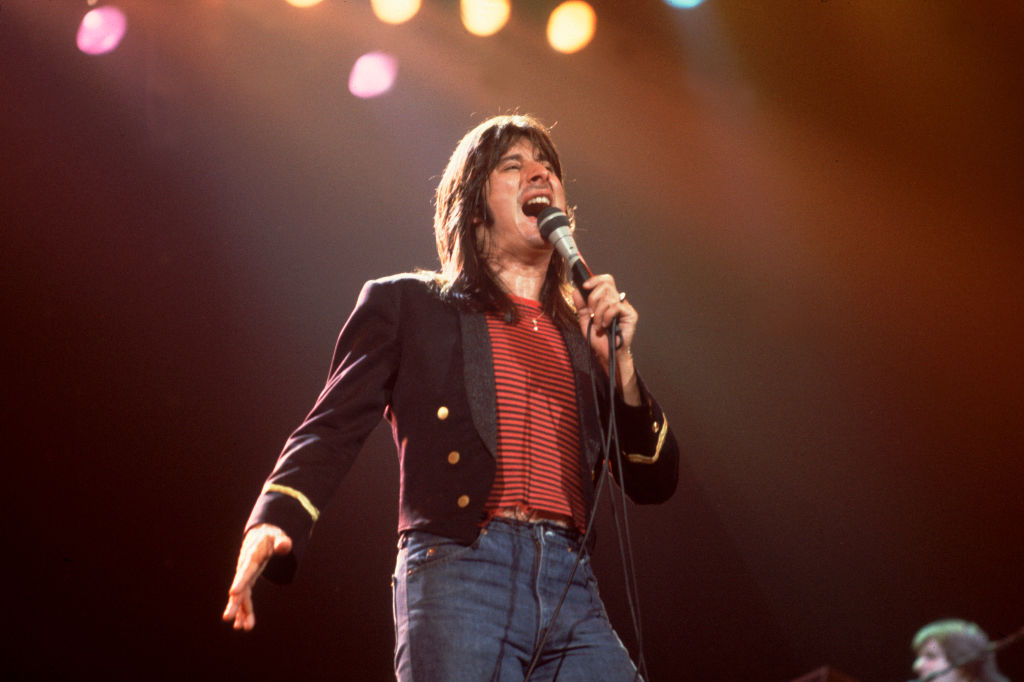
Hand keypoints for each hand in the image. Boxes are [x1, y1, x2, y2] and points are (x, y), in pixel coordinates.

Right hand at [222, 523, 291, 630]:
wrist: (261, 535)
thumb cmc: (271, 537)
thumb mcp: (278, 536)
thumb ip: (282, 542)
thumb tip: (284, 546)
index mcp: (252, 556)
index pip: (246, 569)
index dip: (240, 581)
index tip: (232, 593)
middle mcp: (244, 568)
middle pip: (239, 587)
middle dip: (234, 603)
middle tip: (227, 618)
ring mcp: (244, 576)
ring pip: (241, 596)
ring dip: (241, 612)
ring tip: (241, 628)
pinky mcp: (247, 582)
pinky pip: (245, 598)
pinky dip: (244, 611)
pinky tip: (242, 625)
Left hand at [572, 275, 640, 404]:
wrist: (606, 355)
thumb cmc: (599, 340)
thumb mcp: (585, 321)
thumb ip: (581, 306)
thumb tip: (576, 291)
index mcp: (607, 300)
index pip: (605, 280)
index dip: (594, 279)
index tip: (584, 285)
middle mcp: (617, 301)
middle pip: (606, 284)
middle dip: (593, 298)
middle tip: (591, 312)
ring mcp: (625, 307)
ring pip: (608, 297)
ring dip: (598, 312)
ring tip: (599, 324)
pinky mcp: (630, 315)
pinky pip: (615, 307)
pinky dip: (606, 316)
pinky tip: (605, 325)